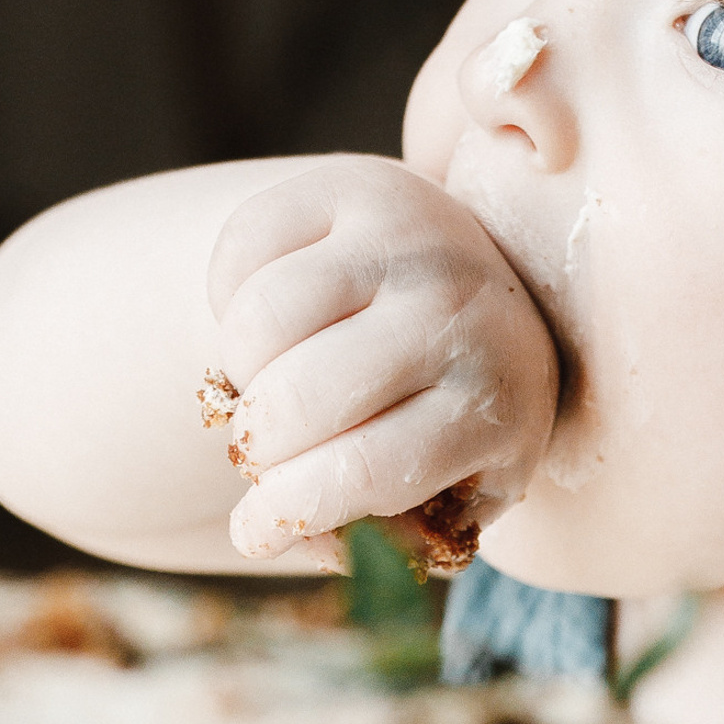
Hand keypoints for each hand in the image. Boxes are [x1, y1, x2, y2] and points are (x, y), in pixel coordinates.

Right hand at [207, 158, 560, 566]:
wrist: (488, 296)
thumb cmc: (458, 425)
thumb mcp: (453, 499)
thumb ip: (383, 542)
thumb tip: (294, 536)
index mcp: (496, 401)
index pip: (366, 468)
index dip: (289, 512)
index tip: (251, 532)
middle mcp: (456, 304)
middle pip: (298, 396)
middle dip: (257, 449)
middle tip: (261, 457)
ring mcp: (404, 232)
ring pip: (259, 319)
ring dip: (237, 375)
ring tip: (267, 390)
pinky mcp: (350, 182)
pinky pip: (240, 250)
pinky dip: (227, 302)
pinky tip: (268, 328)